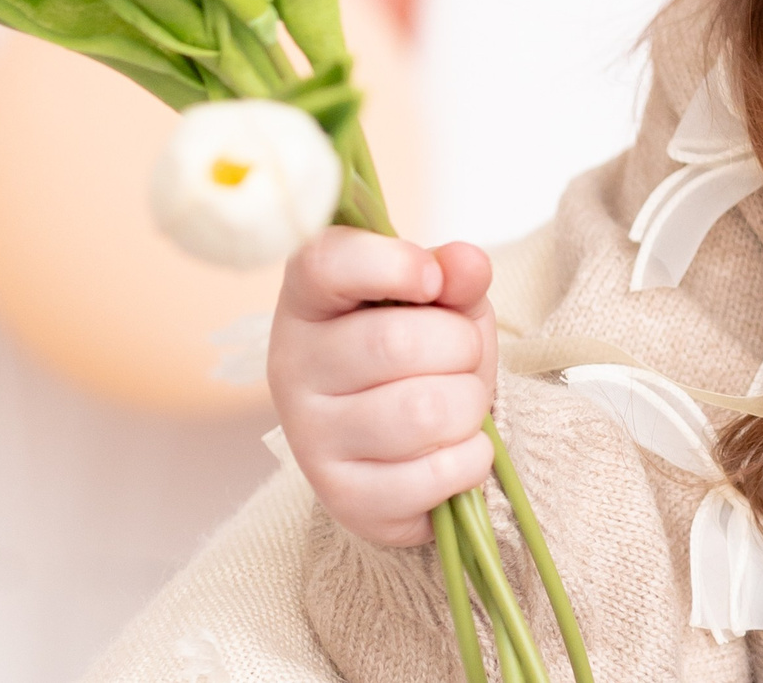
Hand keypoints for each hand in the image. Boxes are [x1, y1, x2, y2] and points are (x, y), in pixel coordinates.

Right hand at [269, 228, 498, 545]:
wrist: (409, 443)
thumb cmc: (422, 353)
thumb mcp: (442, 301)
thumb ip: (454, 275)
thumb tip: (464, 265)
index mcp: (308, 300)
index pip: (325, 263)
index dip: (393, 264)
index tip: (431, 279)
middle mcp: (292, 367)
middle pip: (398, 343)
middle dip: (461, 347)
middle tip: (459, 358)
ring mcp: (311, 439)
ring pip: (424, 412)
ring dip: (469, 405)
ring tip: (455, 404)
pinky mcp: (346, 499)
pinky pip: (438, 473)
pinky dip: (470, 459)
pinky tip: (452, 450)